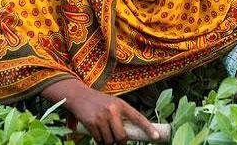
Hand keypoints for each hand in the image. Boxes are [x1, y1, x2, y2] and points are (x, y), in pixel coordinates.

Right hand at [42, 78, 159, 142]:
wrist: (79, 96)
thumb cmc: (99, 102)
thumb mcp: (114, 104)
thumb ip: (122, 115)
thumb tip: (131, 133)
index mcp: (122, 105)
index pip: (138, 118)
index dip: (148, 128)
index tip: (157, 137)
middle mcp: (113, 110)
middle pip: (122, 136)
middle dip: (120, 142)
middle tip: (118, 140)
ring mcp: (102, 117)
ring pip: (109, 140)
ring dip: (108, 142)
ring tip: (105, 134)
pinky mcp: (91, 123)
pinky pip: (99, 139)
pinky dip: (99, 140)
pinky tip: (97, 133)